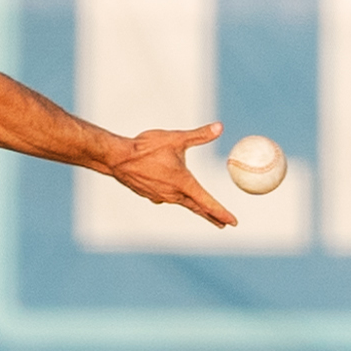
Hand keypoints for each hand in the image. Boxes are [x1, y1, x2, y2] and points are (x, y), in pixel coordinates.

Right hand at [107, 122, 237, 227]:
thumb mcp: (176, 138)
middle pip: (197, 208)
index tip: (233, 221)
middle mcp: (173, 194)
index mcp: (183, 183)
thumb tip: (219, 127)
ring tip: (202, 208)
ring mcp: (160, 196)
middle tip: (223, 224)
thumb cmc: (146, 147)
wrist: (117, 158)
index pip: (207, 202)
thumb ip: (199, 135)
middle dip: (211, 216)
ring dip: (193, 206)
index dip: (222, 212)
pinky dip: (174, 196)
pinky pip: (166, 197)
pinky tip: (171, 190)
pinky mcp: (150, 195)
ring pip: (182, 202)